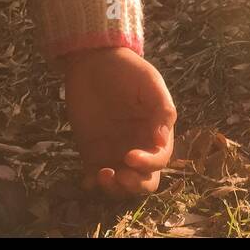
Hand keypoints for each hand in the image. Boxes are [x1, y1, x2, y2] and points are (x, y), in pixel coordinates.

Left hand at [62, 46, 175, 197]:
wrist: (93, 61)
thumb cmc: (127, 70)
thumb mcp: (150, 83)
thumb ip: (162, 110)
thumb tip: (162, 140)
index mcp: (155, 133)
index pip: (159, 160)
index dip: (149, 164)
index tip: (130, 156)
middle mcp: (138, 147)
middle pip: (144, 180)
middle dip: (134, 185)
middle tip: (120, 177)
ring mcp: (114, 152)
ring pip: (120, 184)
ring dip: (114, 189)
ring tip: (101, 176)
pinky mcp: (92, 152)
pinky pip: (94, 176)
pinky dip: (92, 184)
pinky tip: (87, 179)